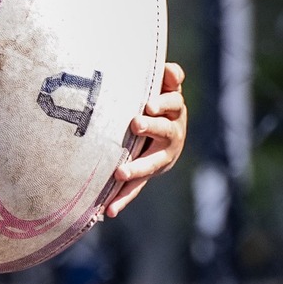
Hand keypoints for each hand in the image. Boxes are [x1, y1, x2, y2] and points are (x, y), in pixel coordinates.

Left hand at [102, 61, 186, 219]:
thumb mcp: (166, 88)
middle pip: (164, 132)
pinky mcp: (146, 175)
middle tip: (136, 124)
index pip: (173, 103)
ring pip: (150, 164)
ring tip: (120, 172)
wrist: (163, 134)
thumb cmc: (158, 102)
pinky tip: (108, 212)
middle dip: (151, 128)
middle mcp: (172, 136)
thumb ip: (169, 79)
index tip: (149, 104)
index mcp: (175, 112)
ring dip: (136, 168)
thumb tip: (171, 71)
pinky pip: (135, 189)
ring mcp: (159, 159)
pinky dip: (122, 200)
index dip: (163, 103)